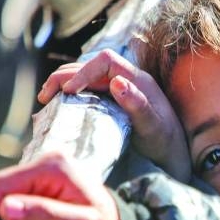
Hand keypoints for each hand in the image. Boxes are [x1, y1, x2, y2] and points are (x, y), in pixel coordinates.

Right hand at [39, 49, 191, 182]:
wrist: (174, 158)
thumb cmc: (166, 144)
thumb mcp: (154, 127)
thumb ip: (138, 105)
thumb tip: (117, 82)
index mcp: (138, 80)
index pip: (106, 60)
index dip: (83, 71)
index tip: (68, 92)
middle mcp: (128, 81)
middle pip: (90, 66)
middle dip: (65, 77)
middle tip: (45, 97)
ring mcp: (120, 92)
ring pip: (86, 79)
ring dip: (64, 85)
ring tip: (46, 101)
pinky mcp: (113, 105)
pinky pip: (88, 93)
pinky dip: (70, 97)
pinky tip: (59, 109)